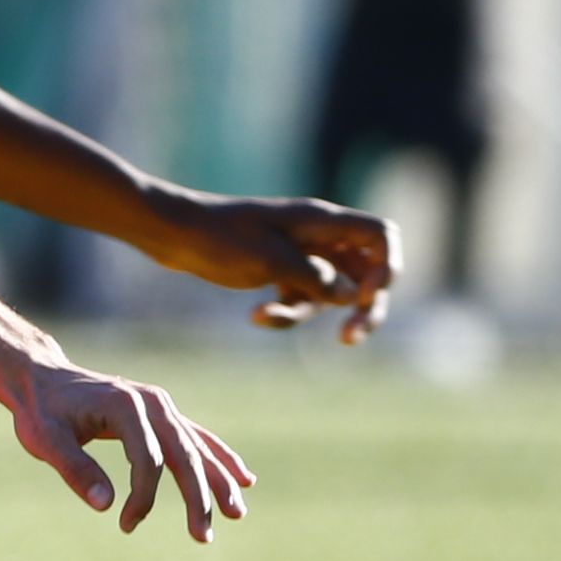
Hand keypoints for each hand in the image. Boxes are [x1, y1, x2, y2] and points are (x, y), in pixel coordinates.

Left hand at [12, 360, 253, 538]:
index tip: (126, 524)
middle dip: (197, 497)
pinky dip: (219, 458)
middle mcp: (151, 402)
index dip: (143, 496)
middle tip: (203, 536)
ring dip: (218, 481)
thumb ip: (75, 470)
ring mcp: (161, 406)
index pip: (147, 458)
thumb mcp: (45, 440)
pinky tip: (243, 479)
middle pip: (183, 453)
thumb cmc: (41, 412)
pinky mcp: (163, 414)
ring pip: (197, 447)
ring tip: (236, 514)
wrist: (43, 379)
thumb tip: (105, 505)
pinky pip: (197, 438)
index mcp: (124, 406)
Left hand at [198, 195, 390, 343]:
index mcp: (322, 222)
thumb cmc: (220, 239)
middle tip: (349, 338)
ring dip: (310, 312)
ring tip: (270, 317)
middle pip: (365, 272)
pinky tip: (255, 315)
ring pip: (331, 291)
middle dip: (363, 306)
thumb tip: (354, 297)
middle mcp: (318, 236)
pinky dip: (283, 311)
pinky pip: (300, 298)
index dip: (386, 266)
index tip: (367, 296)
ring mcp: (301, 254)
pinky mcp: (280, 270)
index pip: (381, 235)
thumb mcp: (272, 262)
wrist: (173, 234)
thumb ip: (319, 279)